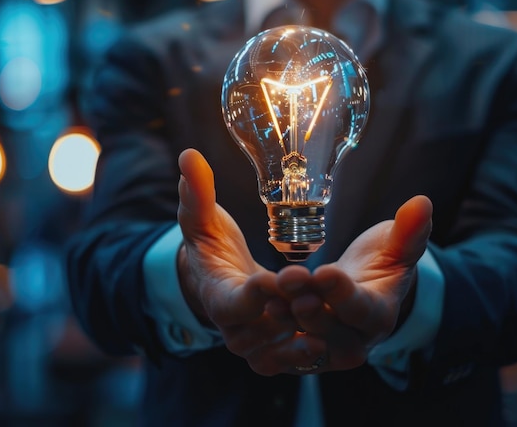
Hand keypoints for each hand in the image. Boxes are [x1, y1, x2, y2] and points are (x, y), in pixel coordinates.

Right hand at [177, 148, 325, 374]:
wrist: (218, 282)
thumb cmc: (211, 249)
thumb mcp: (202, 221)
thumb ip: (196, 194)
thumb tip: (188, 155)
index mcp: (218, 297)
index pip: (234, 303)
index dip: (255, 295)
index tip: (277, 280)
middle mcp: (234, 328)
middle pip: (260, 332)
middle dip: (287, 317)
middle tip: (315, 301)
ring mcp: (253, 343)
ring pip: (277, 352)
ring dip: (301, 341)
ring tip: (328, 327)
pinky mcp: (271, 349)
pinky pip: (287, 361)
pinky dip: (305, 355)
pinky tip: (328, 342)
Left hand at [276, 195, 432, 372]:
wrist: (361, 286)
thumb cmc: (381, 263)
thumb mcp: (396, 246)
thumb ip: (409, 231)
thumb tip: (422, 202)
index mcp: (379, 314)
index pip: (363, 310)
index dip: (343, 294)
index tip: (324, 272)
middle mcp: (355, 338)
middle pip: (334, 333)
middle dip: (311, 310)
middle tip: (290, 284)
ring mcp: (329, 347)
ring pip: (309, 342)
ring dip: (288, 322)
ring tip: (270, 300)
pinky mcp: (306, 348)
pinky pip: (289, 348)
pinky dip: (276, 333)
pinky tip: (260, 310)